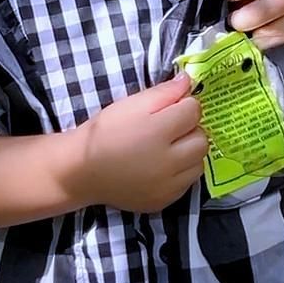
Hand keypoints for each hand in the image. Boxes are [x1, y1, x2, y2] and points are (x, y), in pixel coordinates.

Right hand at [68, 74, 206, 212]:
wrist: (82, 170)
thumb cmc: (106, 131)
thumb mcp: (132, 103)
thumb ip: (165, 92)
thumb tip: (189, 81)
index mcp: (159, 131)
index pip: (194, 111)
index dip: (185, 105)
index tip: (172, 108)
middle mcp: (168, 161)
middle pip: (201, 139)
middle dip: (190, 130)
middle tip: (171, 129)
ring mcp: (167, 185)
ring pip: (198, 163)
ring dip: (189, 153)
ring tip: (168, 149)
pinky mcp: (163, 201)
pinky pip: (187, 183)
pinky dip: (181, 173)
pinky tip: (162, 167)